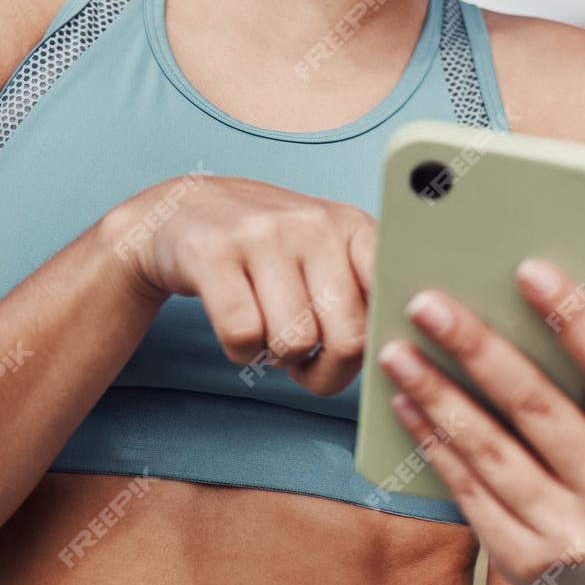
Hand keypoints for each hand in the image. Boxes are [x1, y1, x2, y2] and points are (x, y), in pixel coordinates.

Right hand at [104, 174, 373, 396]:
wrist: (184, 212)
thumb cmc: (269, 249)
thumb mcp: (326, 252)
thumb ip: (364, 291)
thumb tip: (400, 350)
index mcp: (353, 227)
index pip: (393, 297)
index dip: (383, 342)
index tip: (365, 357)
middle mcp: (314, 224)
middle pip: (349, 336)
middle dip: (329, 372)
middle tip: (310, 367)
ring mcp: (263, 235)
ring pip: (295, 341)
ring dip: (279, 359)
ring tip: (270, 337)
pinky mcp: (213, 253)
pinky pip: (244, 336)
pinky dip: (242, 353)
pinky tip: (240, 334)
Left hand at [377, 257, 584, 584]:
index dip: (574, 318)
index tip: (526, 267)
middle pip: (539, 408)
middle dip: (479, 348)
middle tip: (427, 301)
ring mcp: (572, 535)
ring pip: (491, 452)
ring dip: (438, 396)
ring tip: (398, 351)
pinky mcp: (526, 563)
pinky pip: (468, 492)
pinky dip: (433, 445)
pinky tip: (404, 404)